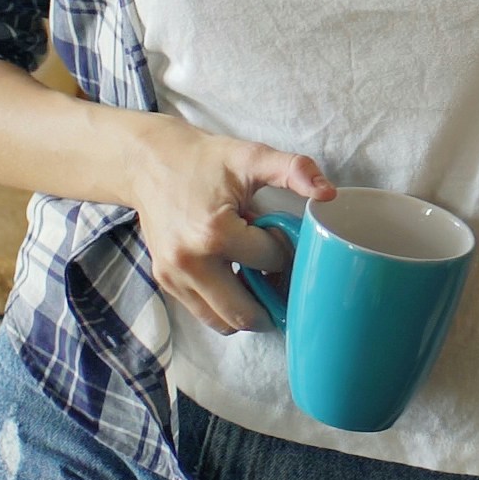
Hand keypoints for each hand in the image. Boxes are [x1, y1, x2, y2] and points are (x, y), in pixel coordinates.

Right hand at [127, 121, 329, 336]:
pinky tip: (234, 277)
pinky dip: (224, 305)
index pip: (270, 262)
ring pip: (223, 322)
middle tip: (281, 279)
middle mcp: (190, 263)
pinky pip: (203, 313)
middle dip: (271, 301)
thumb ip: (293, 170)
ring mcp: (173, 277)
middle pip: (246, 312)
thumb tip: (328, 193)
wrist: (149, 162)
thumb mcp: (251, 157)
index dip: (285, 250)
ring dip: (247, 309)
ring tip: (257, 279)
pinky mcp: (165, 282)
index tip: (281, 234)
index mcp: (214, 234)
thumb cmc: (203, 160)